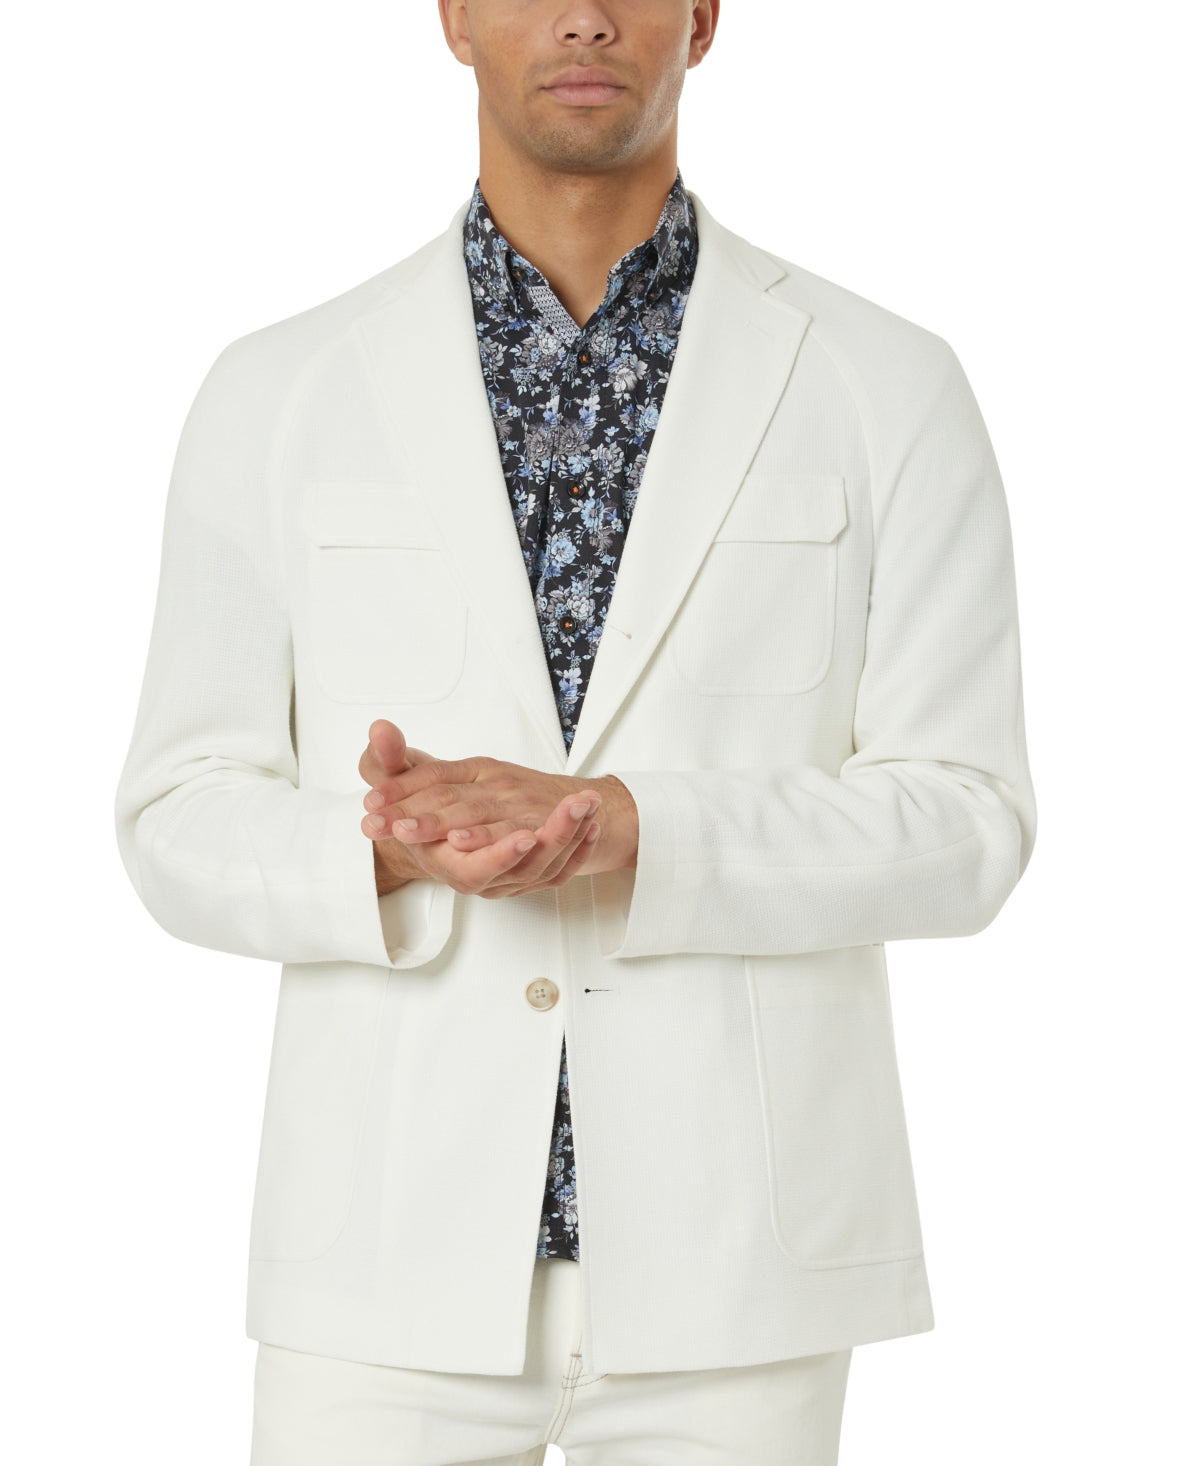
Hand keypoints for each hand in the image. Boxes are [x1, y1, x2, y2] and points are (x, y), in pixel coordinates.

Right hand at [359, 720, 632, 898]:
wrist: (425, 832)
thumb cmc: (409, 808)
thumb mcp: (391, 780)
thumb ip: (387, 758)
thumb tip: (381, 729)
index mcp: (443, 858)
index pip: (474, 869)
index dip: (498, 855)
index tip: (525, 837)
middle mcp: (478, 874)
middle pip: (522, 869)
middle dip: (553, 838)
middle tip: (574, 808)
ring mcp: (505, 876)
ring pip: (547, 867)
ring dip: (572, 834)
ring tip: (587, 802)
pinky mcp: (526, 872)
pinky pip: (560, 868)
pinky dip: (579, 847)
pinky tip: (591, 821)